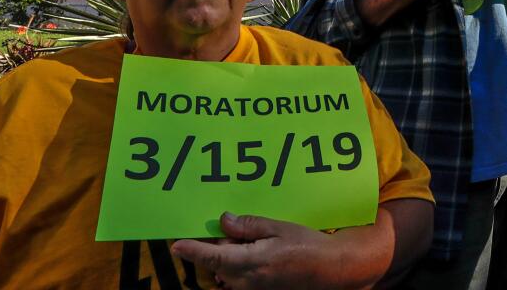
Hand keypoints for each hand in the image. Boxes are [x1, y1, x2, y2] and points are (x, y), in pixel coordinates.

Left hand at [171, 212, 388, 288]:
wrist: (330, 269)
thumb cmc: (307, 245)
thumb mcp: (278, 228)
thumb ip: (248, 226)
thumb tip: (224, 222)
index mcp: (250, 262)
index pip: (212, 257)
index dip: (192, 251)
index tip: (176, 245)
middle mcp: (246, 281)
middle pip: (219, 263)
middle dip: (220, 247)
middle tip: (233, 232)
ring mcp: (253, 289)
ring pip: (228, 271)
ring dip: (231, 257)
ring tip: (251, 243)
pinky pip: (240, 278)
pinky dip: (241, 265)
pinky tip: (259, 254)